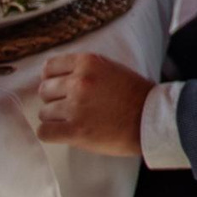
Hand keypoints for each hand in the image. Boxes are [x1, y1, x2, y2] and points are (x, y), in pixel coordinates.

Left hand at [35, 51, 153, 156]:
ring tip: (73, 121)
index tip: (59, 88)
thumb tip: (57, 78)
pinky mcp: (75, 131)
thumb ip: (86, 70)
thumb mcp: (112, 69)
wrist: (152, 119)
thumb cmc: (136, 95)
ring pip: (44, 113)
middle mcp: (79, 82)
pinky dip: (51, 134)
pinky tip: (64, 133)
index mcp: (88, 63)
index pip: (50, 67)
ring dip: (55, 118)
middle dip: (54, 99)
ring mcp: (76, 107)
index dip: (52, 79)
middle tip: (70, 107)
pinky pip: (44, 132)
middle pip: (45, 90)